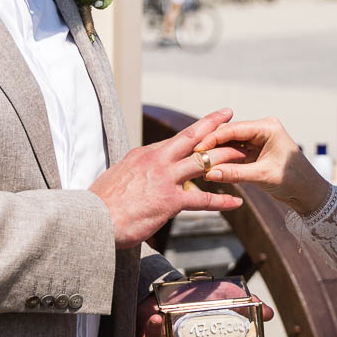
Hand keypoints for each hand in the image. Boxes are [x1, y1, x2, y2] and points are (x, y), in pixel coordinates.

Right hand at [90, 109, 244, 249]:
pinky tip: (237, 202)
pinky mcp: (169, 201)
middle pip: (191, 139)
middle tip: (230, 116)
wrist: (92, 220)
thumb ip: (133, 173)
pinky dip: (222, 201)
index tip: (208, 121)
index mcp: (143, 155)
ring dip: (225, 158)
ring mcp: (164, 179)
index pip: (175, 140)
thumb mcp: (117, 178)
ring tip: (245, 155)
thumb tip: (137, 176)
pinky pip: (203, 199)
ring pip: (202, 163)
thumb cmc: (100, 205)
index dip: (195, 130)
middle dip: (213, 126)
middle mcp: (156, 161)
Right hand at [195, 117, 330, 214]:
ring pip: (230, 144)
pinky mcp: (255, 151)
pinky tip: (210, 167)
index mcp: (268, 127)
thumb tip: (208, 174)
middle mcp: (262, 129)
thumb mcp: (262, 176)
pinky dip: (224, 160)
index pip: (234, 129)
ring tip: (199, 163)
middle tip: (194, 157)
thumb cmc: (293, 180)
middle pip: (230, 134)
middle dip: (213, 145)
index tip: (198, 149)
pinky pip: (235, 153)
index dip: (214, 138)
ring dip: (217, 153)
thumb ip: (234, 174)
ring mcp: (258, 140)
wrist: (308, 192)